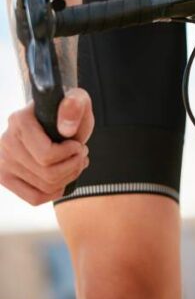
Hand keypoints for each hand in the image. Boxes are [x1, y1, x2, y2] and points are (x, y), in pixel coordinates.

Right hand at [0, 88, 93, 204]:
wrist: (55, 116)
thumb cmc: (67, 109)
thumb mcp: (77, 100)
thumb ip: (75, 106)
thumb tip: (66, 127)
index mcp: (20, 121)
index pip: (46, 155)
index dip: (70, 154)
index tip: (79, 145)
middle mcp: (6, 142)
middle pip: (47, 173)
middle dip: (73, 166)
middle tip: (82, 154)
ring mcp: (4, 161)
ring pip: (43, 187)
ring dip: (68, 177)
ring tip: (77, 163)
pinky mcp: (6, 177)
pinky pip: (33, 198)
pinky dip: (55, 192)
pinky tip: (65, 178)